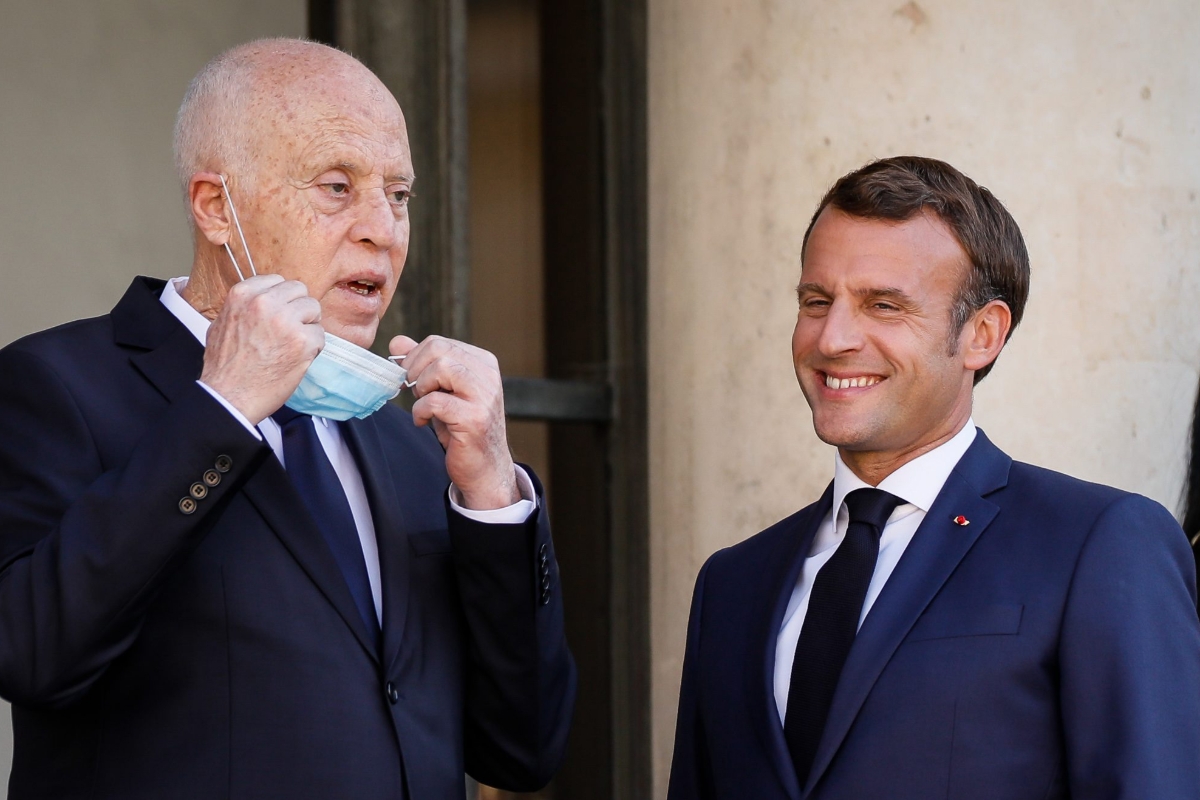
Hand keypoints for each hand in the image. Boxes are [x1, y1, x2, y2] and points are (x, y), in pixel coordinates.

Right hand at [200, 274, 324, 424]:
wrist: (229, 397)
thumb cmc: (225, 367)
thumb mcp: (222, 323)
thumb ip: (244, 306)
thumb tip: (263, 296)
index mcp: (243, 294)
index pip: (278, 281)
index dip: (282, 299)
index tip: (279, 313)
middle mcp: (264, 303)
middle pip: (300, 291)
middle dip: (298, 310)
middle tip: (290, 330)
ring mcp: (285, 321)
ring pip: (314, 309)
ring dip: (307, 327)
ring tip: (292, 345)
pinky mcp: (302, 341)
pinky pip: (320, 335)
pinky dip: (313, 348)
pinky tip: (296, 359)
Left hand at [390, 335, 518, 509]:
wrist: (483, 467)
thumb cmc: (461, 428)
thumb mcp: (441, 391)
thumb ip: (422, 364)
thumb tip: (397, 342)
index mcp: (483, 363)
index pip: (439, 343)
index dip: (415, 360)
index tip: (412, 380)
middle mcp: (488, 375)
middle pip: (438, 350)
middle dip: (415, 370)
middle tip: (415, 392)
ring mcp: (484, 396)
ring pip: (440, 368)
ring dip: (421, 388)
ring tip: (424, 406)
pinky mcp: (475, 418)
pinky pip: (435, 401)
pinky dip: (420, 411)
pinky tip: (424, 422)